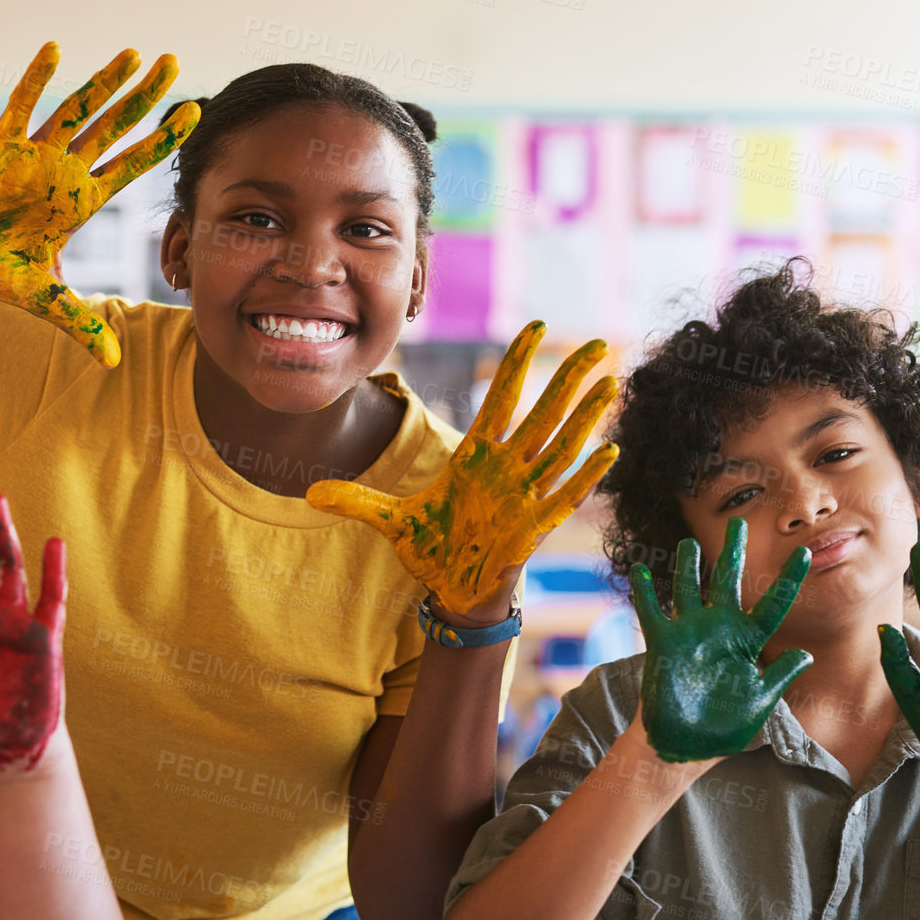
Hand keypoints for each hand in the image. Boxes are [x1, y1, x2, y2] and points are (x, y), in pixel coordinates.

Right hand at [0, 42, 199, 367]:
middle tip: (176, 63)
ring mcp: (33, 154)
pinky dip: (37, 79)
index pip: (132, 166)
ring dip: (103, 82)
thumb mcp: (39, 298)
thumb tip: (114, 363)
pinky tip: (55, 50)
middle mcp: (64, 171)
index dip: (163, 141)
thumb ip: (77, 322)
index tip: (195, 112)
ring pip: (77, 110)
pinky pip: (20, 106)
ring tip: (135, 53)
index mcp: (79, 201)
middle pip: (114, 128)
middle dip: (145, 99)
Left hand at [306, 323, 618, 616]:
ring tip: (610, 382)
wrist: (452, 593)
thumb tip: (309, 493)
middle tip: (592, 342)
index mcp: (475, 457)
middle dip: (566, 378)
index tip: (534, 325)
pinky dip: (587, 474)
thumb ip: (356, 501)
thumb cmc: (431, 549)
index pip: (500, 400)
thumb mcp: (390, 521)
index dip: (516, 364)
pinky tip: (610, 449)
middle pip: (542, 414)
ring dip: (585, 417)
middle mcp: (506, 468)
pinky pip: (566, 495)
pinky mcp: (535, 526)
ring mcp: (525, 495)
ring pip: (561, 446)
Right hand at [631, 518, 811, 762]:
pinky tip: (641, 570)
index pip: (773, 604)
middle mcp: (720, 630)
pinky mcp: (663, 643)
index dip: (788, 580)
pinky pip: (652, 612)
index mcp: (749, 641)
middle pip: (728, 582)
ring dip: (688, 566)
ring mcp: (690, 633)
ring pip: (689, 589)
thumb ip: (780, 676)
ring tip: (689, 542)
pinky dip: (644, 592)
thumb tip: (807, 654)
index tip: (804, 553)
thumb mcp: (761, 703)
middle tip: (738, 524)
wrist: (685, 745)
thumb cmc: (725, 728)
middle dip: (733, 553)